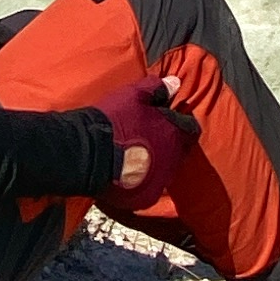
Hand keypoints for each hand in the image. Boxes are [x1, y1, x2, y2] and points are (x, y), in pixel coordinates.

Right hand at [90, 77, 196, 213]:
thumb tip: (176, 83)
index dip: (179, 123)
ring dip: (156, 162)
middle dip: (168, 144)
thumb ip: (158, 88)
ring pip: (165, 170)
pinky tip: (126, 173)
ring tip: (134, 156)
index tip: (165, 120)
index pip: (190, 128)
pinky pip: (149, 187)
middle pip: (179, 151)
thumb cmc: (114, 120)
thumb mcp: (135, 95)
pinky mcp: (146, 197)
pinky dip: (142, 180)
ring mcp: (161, 181)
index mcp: (175, 133)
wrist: (89, 152)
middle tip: (147, 138)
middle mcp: (174, 159)